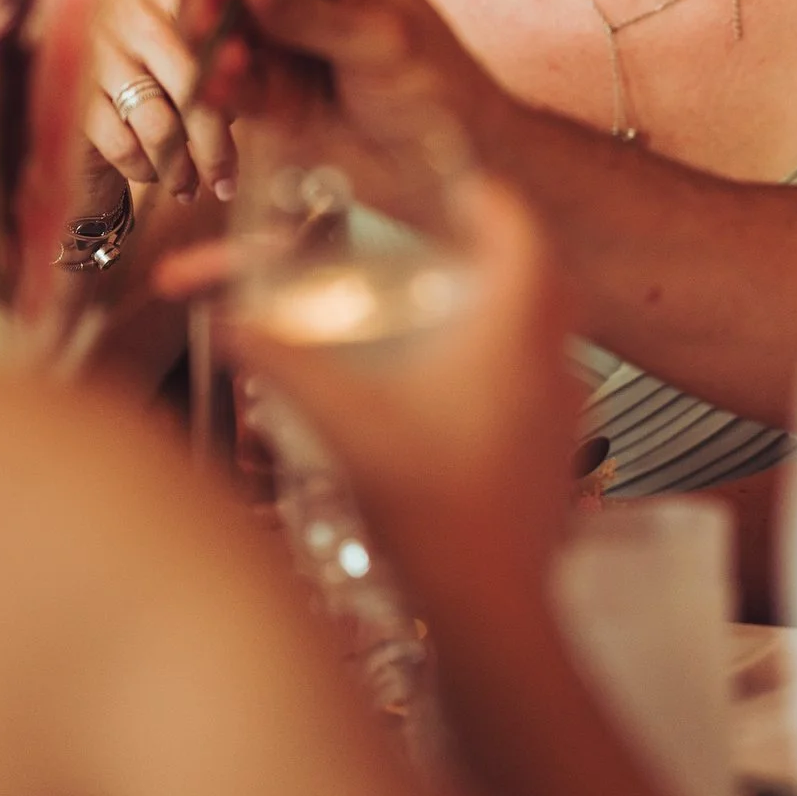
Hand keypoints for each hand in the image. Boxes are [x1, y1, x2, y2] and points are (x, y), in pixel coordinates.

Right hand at [83, 0, 239, 203]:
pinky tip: (153, 176)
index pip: (216, 27)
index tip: (249, 115)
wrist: (95, 127)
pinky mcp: (68, 93)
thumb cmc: (169, 93)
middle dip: (213, 144)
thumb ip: (236, 69)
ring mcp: (93, 47)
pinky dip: (145, 169)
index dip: (236, 73)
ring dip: (180, 168)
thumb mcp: (208, 72)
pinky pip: (123, 144)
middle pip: (192, 82)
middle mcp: (128, 6)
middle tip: (228, 184)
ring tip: (191, 189)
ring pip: (158, 122)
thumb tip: (250, 87)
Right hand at [157, 175, 579, 594]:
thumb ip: (281, 362)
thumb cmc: (425, 507)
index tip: (464, 192)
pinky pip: (555, 384)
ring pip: (557, 331)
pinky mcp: (564, 452)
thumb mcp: (341, 421)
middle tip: (465, 244)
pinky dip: (523, 368)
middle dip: (508, 251)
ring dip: (520, 309)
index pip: (520, 232)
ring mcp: (567, 409)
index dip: (492, 203)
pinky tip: (473, 394)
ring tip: (465, 311)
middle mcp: (551, 358)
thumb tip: (228, 324)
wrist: (488, 603)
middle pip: (547, 275)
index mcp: (508, 330)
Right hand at [216, 0, 508, 173]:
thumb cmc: (437, 87)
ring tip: (218, 62)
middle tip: (198, 24)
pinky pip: (228, 83)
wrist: (453, 168)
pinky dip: (215, 85)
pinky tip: (213, 92)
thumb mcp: (380, 41)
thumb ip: (312, 13)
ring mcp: (281, 44)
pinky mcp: (268, 94)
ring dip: (207, 44)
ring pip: (221, 32)